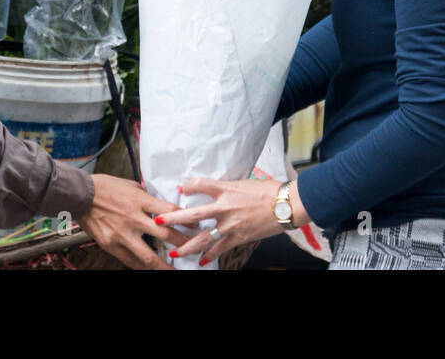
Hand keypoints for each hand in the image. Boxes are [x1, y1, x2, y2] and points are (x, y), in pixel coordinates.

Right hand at [77, 174, 192, 269]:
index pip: (170, 212)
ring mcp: (122, 234)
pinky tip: (150, 269)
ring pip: (148, 256)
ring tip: (174, 271)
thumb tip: (161, 206)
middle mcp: (133, 218)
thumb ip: (147, 198)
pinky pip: (130, 260)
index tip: (196, 226)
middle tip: (195, 249)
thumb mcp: (131, 186)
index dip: (186, 220)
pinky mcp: (111, 245)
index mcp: (140, 201)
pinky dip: (141, 266)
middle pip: (165, 234)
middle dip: (182, 243)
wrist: (80, 195)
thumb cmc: (106, 187)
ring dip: (163, 265)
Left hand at [156, 177, 308, 265]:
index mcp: (226, 189)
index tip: (180, 188)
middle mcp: (224, 207)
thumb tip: (212, 187)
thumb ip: (226, 186)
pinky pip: (220, 249)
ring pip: (203, 238)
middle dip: (173, 219)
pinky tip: (201, 262)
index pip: (200, 184)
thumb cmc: (268, 190)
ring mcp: (231, 224)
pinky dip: (210, 256)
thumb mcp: (244, 182)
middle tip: (158, 222)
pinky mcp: (239, 237)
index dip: (188, 185)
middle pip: (192, 215)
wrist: (286, 204)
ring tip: (174, 253)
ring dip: (186, 247)